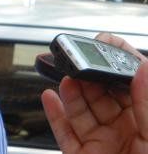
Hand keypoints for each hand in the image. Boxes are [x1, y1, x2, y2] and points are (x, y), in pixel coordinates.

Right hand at [41, 33, 147, 153]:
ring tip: (65, 77)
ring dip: (70, 92)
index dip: (117, 61)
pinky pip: (64, 134)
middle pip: (100, 94)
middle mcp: (123, 130)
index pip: (130, 82)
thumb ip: (147, 104)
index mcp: (144, 121)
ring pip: (79, 111)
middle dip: (87, 75)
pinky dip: (54, 115)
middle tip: (77, 61)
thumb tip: (144, 69)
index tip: (105, 43)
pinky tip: (49, 98)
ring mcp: (102, 143)